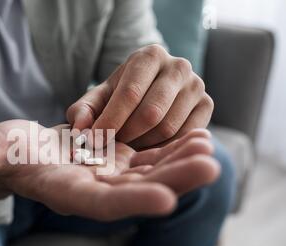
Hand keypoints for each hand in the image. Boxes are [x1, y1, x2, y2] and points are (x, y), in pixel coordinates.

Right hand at [0, 120, 219, 220]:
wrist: (27, 153)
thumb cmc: (8, 155)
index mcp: (66, 192)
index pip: (101, 205)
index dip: (131, 203)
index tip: (166, 200)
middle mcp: (95, 190)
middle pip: (138, 191)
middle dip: (173, 179)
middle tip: (210, 165)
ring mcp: (111, 176)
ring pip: (151, 174)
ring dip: (181, 163)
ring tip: (209, 146)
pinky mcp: (120, 161)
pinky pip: (152, 157)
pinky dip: (173, 149)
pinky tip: (197, 135)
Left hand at [67, 44, 212, 149]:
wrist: (151, 92)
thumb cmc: (120, 97)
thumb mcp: (98, 99)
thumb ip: (83, 112)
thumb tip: (80, 131)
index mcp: (149, 56)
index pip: (130, 93)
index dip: (110, 121)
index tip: (94, 141)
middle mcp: (178, 66)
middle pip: (151, 114)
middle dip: (126, 135)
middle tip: (111, 146)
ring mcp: (197, 85)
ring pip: (168, 128)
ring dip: (143, 144)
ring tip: (128, 145)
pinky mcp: (207, 105)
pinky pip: (184, 137)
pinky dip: (162, 148)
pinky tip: (147, 147)